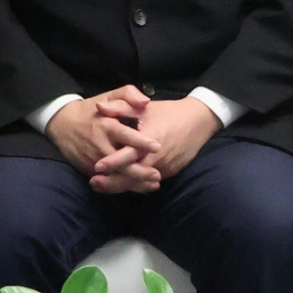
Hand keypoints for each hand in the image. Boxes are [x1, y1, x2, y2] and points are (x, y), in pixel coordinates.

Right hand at [45, 87, 155, 185]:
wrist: (62, 124)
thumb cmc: (92, 110)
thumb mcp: (109, 96)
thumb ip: (129, 94)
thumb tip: (146, 102)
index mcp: (106, 125)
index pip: (125, 135)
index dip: (141, 142)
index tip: (157, 146)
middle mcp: (99, 144)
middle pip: (121, 162)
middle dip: (139, 171)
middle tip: (157, 175)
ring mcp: (93, 159)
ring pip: (116, 175)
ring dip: (135, 182)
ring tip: (153, 184)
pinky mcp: (89, 169)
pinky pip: (108, 180)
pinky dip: (123, 185)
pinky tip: (140, 187)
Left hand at [101, 98, 220, 193]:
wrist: (198, 121)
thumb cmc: (169, 112)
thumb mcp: (144, 108)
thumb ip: (121, 107)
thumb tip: (100, 106)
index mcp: (150, 140)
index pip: (129, 155)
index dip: (113, 162)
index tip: (96, 166)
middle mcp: (157, 158)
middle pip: (132, 176)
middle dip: (112, 182)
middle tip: (93, 182)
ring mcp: (164, 167)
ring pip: (140, 182)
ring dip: (121, 185)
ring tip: (102, 186)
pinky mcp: (169, 172)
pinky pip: (148, 181)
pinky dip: (134, 184)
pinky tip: (120, 184)